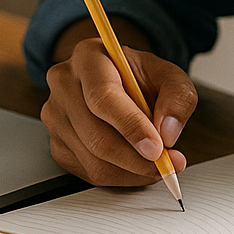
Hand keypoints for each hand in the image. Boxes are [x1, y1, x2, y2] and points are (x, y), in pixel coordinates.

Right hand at [41, 38, 196, 185]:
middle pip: (96, 136)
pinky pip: (89, 173)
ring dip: (132, 171)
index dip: (131, 127)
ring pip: (93, 161)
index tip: (157, 148)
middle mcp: (64, 84)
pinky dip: (120, 176)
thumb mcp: (168, 76)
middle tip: (166, 164)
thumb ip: (178, 98)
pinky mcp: (56, 144)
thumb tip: (167, 133)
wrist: (117, 82)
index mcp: (88, 57)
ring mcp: (55, 116)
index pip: (103, 97)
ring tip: (156, 163)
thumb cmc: (138, 78)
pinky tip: (134, 164)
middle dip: (136, 159)